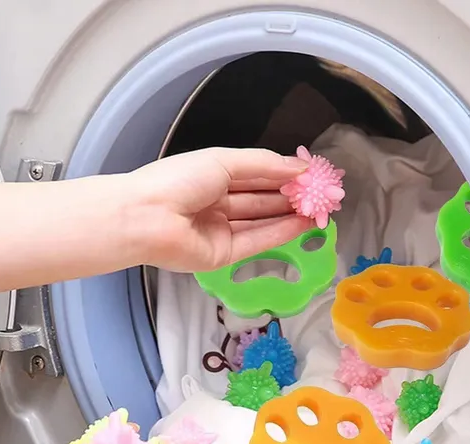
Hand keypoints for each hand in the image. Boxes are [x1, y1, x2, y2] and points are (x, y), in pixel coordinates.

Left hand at [0, 147, 311, 293]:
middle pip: (262, 200)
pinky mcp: (225, 255)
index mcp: (213, 177)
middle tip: (322, 195)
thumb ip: (264, 165)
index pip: (256, 176)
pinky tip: (303, 225)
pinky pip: (258, 241)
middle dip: (292, 196)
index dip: (284, 174)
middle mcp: (219, 204)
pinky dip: (281, 233)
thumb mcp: (223, 161)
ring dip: (291, 216)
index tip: (312, 175)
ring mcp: (222, 231)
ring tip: (321, 210)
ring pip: (263, 222)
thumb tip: (301, 166)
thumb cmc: (178, 181)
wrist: (146, 219)